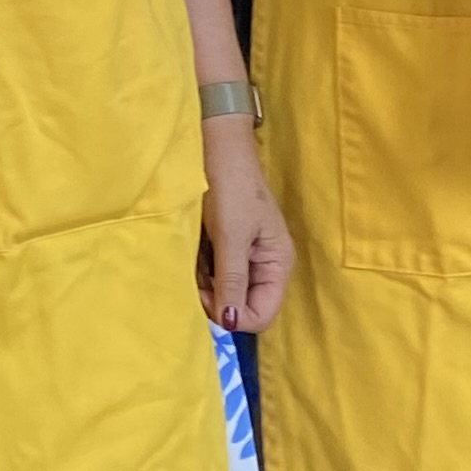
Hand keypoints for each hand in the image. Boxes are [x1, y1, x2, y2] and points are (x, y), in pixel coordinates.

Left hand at [196, 115, 291, 334]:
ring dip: (205, 284)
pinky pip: (213, 276)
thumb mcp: (232, 235)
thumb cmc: (230, 187)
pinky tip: (193, 252)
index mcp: (277, 264)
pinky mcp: (226, 250)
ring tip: (194, 258)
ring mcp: (244, 259)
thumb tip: (230, 322)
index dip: (234, 315)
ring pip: (223, 293)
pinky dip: (200, 271)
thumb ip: (232, 280)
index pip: (261, 314)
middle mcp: (264, 267)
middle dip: (216, 299)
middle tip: (195, 276)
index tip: (207, 295)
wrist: (216, 147)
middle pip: (241, 307)